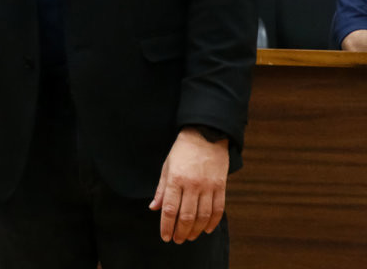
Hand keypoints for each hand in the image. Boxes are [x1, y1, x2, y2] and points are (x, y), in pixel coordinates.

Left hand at [149, 127, 229, 242]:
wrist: (205, 135)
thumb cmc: (182, 151)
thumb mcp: (167, 167)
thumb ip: (162, 189)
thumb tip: (154, 208)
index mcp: (176, 179)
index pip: (170, 209)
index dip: (167, 226)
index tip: (165, 237)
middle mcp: (192, 185)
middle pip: (187, 216)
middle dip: (181, 231)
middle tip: (177, 240)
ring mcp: (208, 186)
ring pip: (203, 216)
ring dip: (195, 230)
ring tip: (189, 237)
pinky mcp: (221, 186)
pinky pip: (218, 209)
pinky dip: (212, 222)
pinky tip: (206, 229)